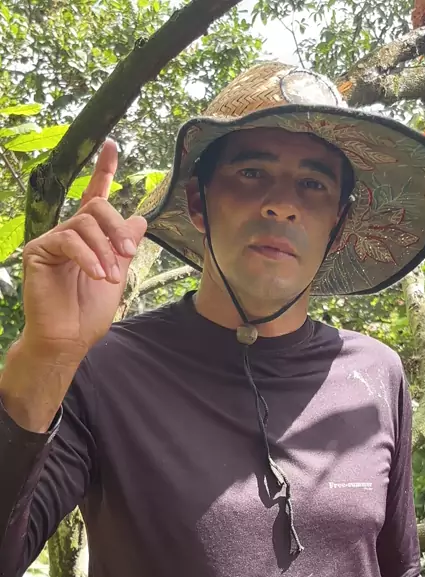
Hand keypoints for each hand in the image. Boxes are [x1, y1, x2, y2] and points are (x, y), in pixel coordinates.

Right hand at [21, 138, 146, 365]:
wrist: (69, 339)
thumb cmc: (89, 311)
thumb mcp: (116, 274)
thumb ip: (124, 246)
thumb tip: (141, 217)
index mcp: (87, 236)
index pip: (95, 196)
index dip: (104, 170)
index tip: (112, 145)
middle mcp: (68, 233)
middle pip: (96, 207)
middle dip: (117, 229)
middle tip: (128, 255)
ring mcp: (52, 240)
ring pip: (85, 224)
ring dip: (105, 251)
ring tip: (110, 276)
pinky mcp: (38, 250)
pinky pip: (69, 240)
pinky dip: (88, 257)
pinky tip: (97, 274)